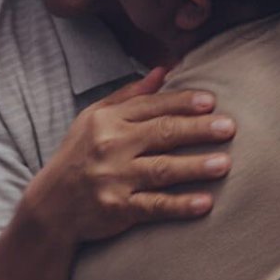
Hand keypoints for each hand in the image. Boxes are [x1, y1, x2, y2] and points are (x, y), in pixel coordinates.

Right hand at [22, 67, 236, 244]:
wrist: (49, 208)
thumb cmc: (79, 156)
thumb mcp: (94, 118)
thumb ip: (129, 95)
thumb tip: (164, 70)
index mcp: (108, 120)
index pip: (153, 106)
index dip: (183, 102)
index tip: (211, 101)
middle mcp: (111, 147)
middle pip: (163, 133)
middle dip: (198, 130)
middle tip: (229, 127)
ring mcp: (114, 179)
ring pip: (163, 169)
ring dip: (196, 167)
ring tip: (225, 164)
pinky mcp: (118, 209)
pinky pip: (155, 206)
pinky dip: (180, 206)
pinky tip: (205, 203)